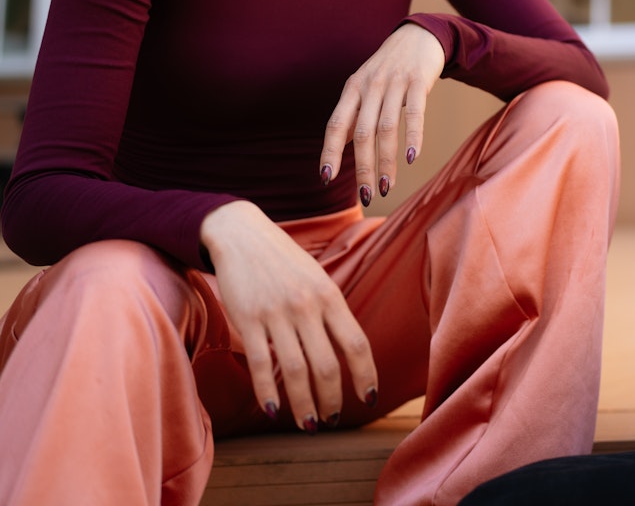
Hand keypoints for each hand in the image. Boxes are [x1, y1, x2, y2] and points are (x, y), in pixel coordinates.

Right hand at [201, 201, 377, 430]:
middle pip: (328, 365)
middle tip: (332, 420)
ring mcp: (277, 314)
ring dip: (304, 404)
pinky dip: (268, 392)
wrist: (242, 234)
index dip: (366, 375)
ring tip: (309, 423)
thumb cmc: (284, 261)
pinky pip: (261, 364)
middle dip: (333, 399)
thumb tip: (347, 352)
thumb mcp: (318, 279)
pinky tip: (274, 410)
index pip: (357, 344)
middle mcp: (307, 306)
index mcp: (330, 296)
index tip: (368, 398)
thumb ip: (331, 312)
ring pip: (296, 370)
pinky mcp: (248, 320)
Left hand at [319, 23, 444, 205]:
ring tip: (387, 186)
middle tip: (367, 195)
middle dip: (363, 167)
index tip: (327, 178)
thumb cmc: (390, 68)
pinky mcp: (418, 81)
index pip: (336, 125)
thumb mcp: (365, 86)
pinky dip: (413, 137)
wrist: (419, 35)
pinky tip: (412, 158)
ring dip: (386, 161)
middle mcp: (370, 87)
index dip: (330, 152)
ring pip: (387, 128)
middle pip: (362, 133)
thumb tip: (343, 146)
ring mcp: (394, 83)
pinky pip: (414, 113)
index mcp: (352, 90)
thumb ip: (355, 114)